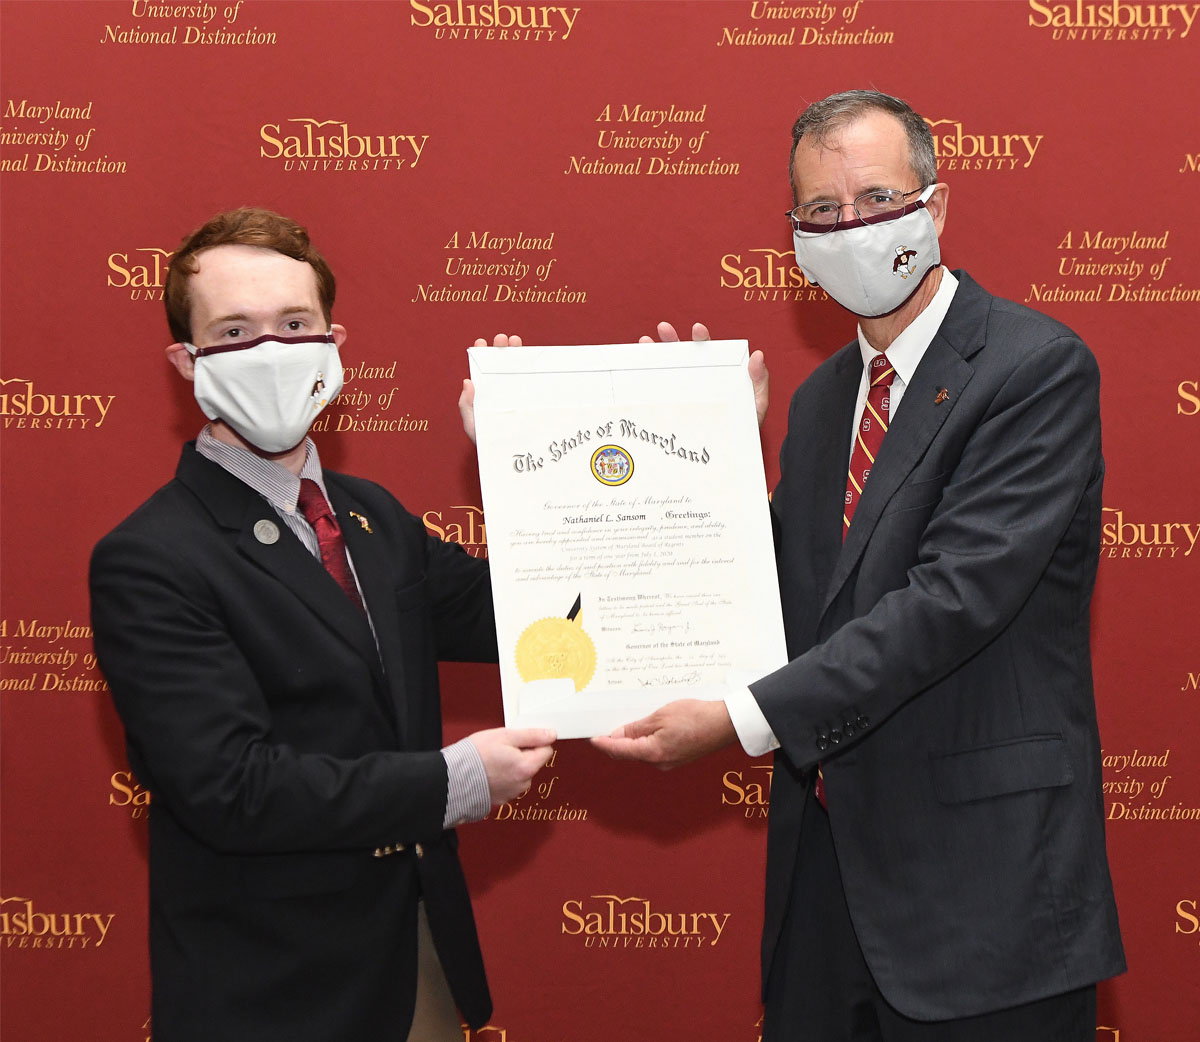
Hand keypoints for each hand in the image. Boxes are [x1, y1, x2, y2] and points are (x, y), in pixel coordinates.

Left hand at [460, 333, 523, 443]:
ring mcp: (516, 396)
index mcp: (485, 396)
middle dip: (500, 349)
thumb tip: (467, 382)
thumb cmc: (488, 444)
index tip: (481, 342)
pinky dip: (532, 369)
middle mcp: (501, 393)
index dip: (481, 356)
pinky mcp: (531, 402)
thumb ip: (466, 406)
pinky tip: (531, 358)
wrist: (510, 459)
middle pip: (499, 366)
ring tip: (515, 341)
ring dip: (515, 353)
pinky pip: (532, 383)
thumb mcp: (473, 426)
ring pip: (515, 370)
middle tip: (501, 338)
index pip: (482, 372)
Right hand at [467, 726, 554, 804]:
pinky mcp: (502, 798)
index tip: (520, 739)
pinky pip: (510, 782)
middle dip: (522, 753)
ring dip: (512, 765)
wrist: (453, 778)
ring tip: (493, 759)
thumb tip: (550, 735)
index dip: (534, 741)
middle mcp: (523, 783)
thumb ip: (531, 735)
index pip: (546, 751)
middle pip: (533, 762)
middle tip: (502, 747)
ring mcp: (513, 793)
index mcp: (527, 767)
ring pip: (520, 773)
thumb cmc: (475, 756)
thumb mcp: (504, 736)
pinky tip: (489, 770)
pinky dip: (503, 776)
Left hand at [590, 699, 735, 769]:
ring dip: (632, 738)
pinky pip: (654, 750)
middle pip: (629, 753)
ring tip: (627, 720)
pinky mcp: (676, 757)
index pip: (619, 751)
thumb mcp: (661, 716)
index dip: (604, 744)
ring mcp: (669, 762)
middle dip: (616, 740)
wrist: (724, 723)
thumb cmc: (696, 717)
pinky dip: (646, 740)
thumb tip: (617, 735)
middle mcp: (659, 763)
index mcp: (653, 753)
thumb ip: (637, 728)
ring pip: (641, 751)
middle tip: (606, 723)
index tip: (592, 737)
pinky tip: (645, 726)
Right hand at [638, 322, 768, 427]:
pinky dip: (645, 377)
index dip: (702, 339)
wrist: (730, 456)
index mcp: (717, 374)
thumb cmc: (745, 427)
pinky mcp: (672, 407)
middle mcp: (698, 379)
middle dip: (672, 339)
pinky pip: (656, 390)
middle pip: (683, 355)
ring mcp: (683, 392)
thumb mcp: (756, 405)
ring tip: (645, 341)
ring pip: (666, 369)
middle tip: (664, 329)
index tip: (697, 329)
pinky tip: (637, 368)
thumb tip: (758, 356)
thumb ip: (759, 381)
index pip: (709, 352)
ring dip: (654, 352)